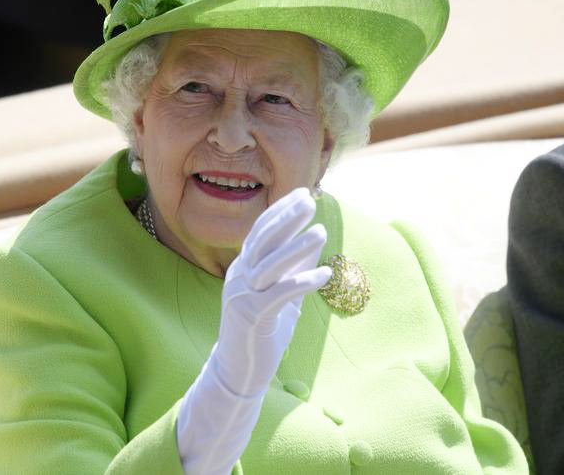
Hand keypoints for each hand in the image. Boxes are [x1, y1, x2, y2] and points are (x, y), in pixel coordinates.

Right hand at [213, 187, 331, 395]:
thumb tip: (313, 241)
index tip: (303, 193)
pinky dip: (302, 282)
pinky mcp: (252, 317)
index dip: (281, 210)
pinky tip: (324, 274)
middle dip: (286, 218)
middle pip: (262, 240)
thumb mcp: (281, 294)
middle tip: (310, 201)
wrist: (238, 370)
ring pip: (269, 264)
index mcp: (243, 268)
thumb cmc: (262, 330)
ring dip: (296, 247)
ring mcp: (242, 296)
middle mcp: (239, 277)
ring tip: (321, 232)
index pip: (260, 231)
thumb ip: (293, 269)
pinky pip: (279, 294)